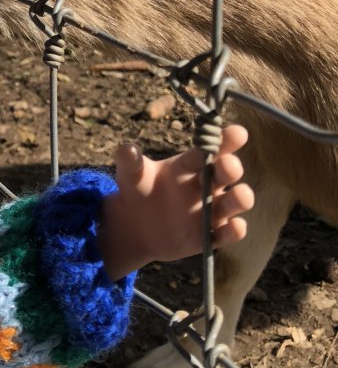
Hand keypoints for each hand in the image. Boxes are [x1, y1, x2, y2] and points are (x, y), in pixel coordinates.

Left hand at [97, 124, 253, 281]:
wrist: (133, 226)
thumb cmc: (137, 191)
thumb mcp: (131, 175)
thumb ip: (130, 162)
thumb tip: (126, 149)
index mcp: (191, 164)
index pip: (212, 148)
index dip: (227, 140)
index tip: (238, 132)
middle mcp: (206, 184)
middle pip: (227, 173)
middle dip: (231, 167)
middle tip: (227, 165)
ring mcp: (211, 210)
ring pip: (234, 202)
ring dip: (240, 198)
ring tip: (240, 194)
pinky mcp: (210, 234)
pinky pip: (226, 233)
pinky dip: (234, 230)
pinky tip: (235, 226)